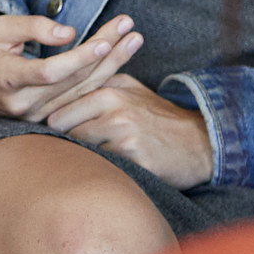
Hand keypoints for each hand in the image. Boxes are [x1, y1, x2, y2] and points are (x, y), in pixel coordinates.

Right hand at [0, 11, 143, 119]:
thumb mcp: (1, 28)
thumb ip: (33, 27)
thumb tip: (70, 33)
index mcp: (7, 78)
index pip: (49, 71)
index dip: (78, 58)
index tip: (105, 41)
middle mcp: (23, 103)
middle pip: (74, 80)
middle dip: (106, 53)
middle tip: (131, 30)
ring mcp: (37, 115)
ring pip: (82, 91)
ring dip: (112, 65)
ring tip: (134, 40)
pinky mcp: (47, 119)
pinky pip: (80, 98)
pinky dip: (102, 79)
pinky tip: (120, 61)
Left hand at [35, 73, 212, 187]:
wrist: (201, 144)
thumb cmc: (159, 118)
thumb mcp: (131, 89)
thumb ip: (96, 83)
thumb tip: (59, 88)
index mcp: (109, 90)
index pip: (58, 108)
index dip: (52, 124)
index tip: (51, 134)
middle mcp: (114, 107)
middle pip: (61, 128)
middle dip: (60, 140)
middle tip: (63, 151)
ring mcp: (124, 132)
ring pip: (77, 148)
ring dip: (78, 156)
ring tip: (87, 161)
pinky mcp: (134, 157)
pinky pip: (99, 165)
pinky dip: (97, 169)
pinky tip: (105, 170)